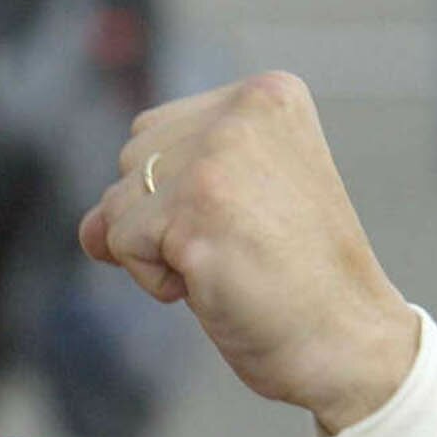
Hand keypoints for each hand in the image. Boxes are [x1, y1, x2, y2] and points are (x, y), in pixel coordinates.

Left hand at [78, 72, 418, 433]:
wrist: (349, 341)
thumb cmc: (295, 280)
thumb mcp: (233, 204)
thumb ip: (159, 186)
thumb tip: (87, 228)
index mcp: (266, 95)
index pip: (156, 131)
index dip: (177, 193)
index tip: (249, 221)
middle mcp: (242, 113)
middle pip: (132, 161)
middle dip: (162, 219)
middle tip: (241, 247)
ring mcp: (219, 160)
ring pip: (117, 204)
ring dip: (157, 252)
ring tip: (229, 262)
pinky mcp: (194, 212)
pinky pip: (117, 242)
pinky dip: (155, 279)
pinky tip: (215, 282)